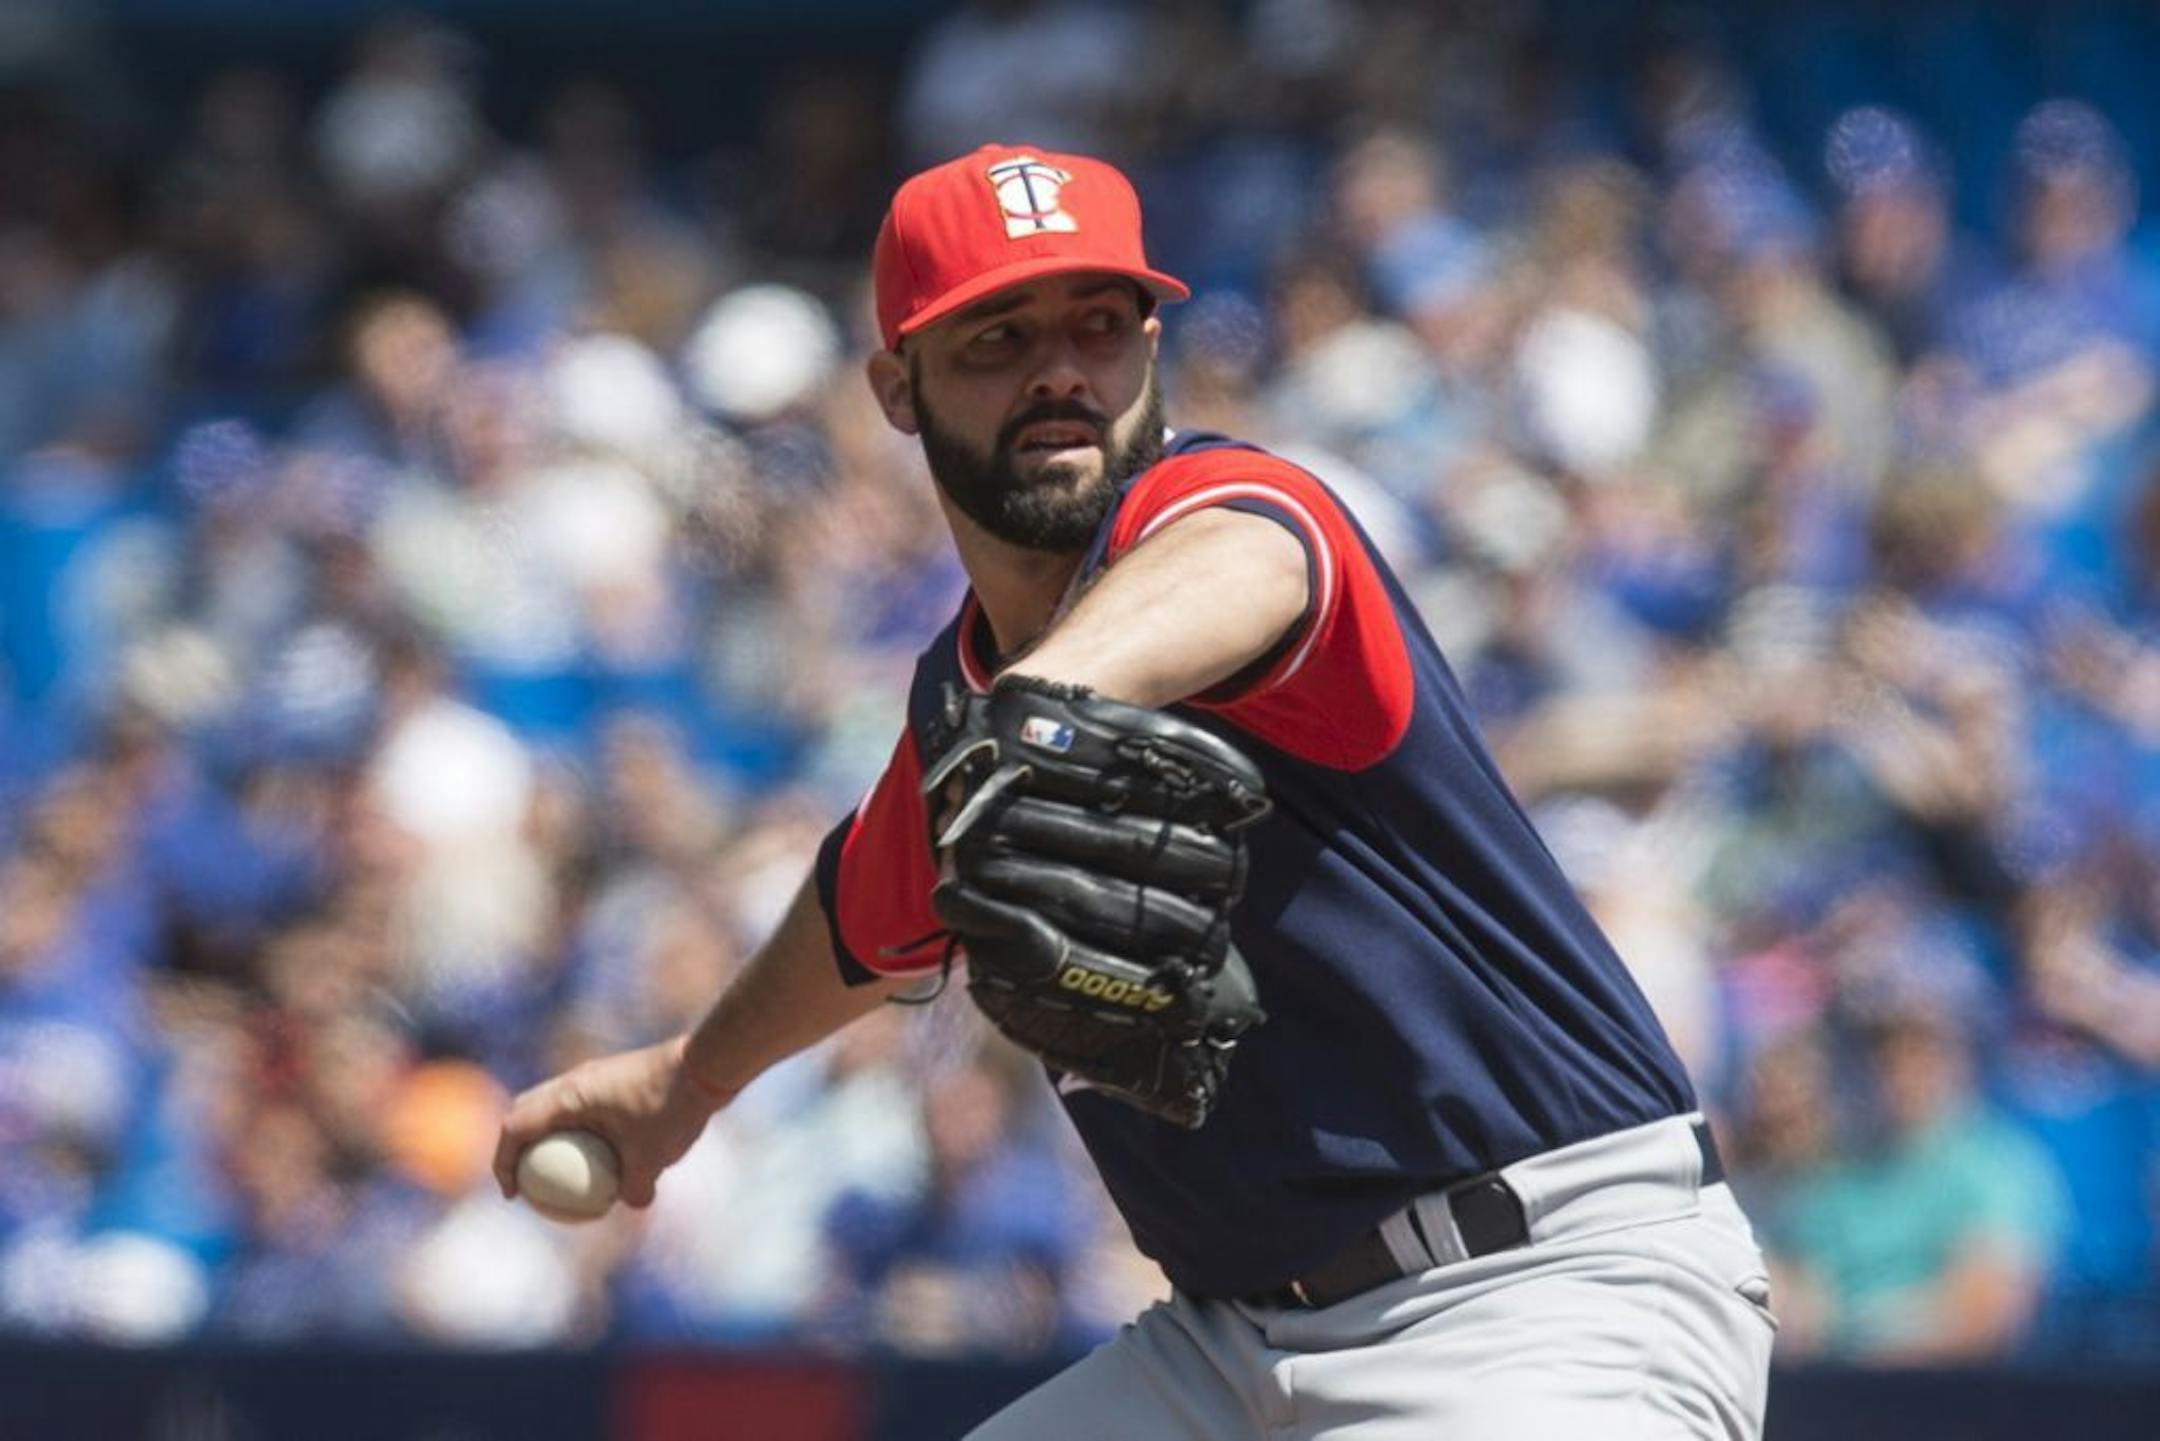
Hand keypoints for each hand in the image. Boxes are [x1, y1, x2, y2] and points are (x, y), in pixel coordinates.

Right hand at [492, 1035, 724, 1209]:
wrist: (706, 1064)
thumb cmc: (673, 1107)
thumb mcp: (652, 1159)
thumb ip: (635, 1189)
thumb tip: (632, 1204)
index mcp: (569, 1096)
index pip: (515, 1127)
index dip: (503, 1163)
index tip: (514, 1195)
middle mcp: (573, 1080)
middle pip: (524, 1111)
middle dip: (515, 1147)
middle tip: (524, 1182)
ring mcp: (592, 1075)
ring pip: (551, 1105)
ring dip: (545, 1136)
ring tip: (556, 1171)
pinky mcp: (610, 1076)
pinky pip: (578, 1105)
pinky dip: (574, 1129)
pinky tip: (597, 1154)